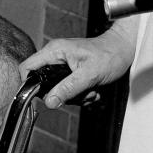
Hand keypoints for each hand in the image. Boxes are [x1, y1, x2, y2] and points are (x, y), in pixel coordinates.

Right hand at [19, 27, 134, 108]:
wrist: (126, 50)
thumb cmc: (110, 55)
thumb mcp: (88, 75)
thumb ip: (67, 89)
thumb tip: (49, 102)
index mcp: (54, 51)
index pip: (27, 67)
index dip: (27, 83)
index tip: (40, 96)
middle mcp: (56, 57)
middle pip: (42, 82)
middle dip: (58, 94)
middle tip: (76, 94)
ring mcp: (63, 64)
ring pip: (56, 88)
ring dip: (73, 96)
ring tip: (89, 91)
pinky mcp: (71, 72)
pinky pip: (67, 89)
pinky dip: (79, 94)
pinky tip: (91, 90)